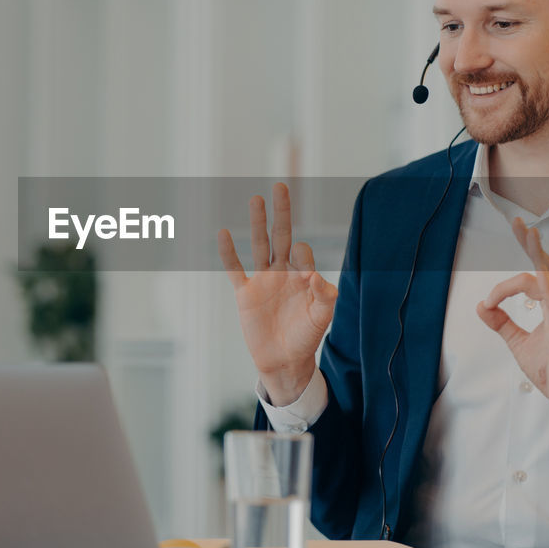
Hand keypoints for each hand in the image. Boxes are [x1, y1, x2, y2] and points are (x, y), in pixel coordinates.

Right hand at [218, 183, 337, 406]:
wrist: (284, 361)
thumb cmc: (306, 338)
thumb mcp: (321, 318)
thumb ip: (324, 297)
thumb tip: (315, 275)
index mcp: (303, 276)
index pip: (303, 253)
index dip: (303, 257)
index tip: (306, 277)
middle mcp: (283, 273)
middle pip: (281, 235)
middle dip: (282, 212)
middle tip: (281, 186)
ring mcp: (263, 281)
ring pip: (259, 244)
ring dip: (257, 222)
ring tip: (256, 199)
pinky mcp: (246, 294)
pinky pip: (235, 269)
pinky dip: (228, 253)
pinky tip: (224, 233)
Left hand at [475, 217, 548, 416]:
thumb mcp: (518, 342)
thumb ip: (501, 323)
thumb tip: (481, 306)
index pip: (529, 279)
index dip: (503, 288)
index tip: (488, 304)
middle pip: (544, 265)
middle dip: (529, 243)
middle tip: (517, 222)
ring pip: (547, 273)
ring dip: (535, 251)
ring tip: (525, 230)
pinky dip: (539, 280)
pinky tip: (535, 264)